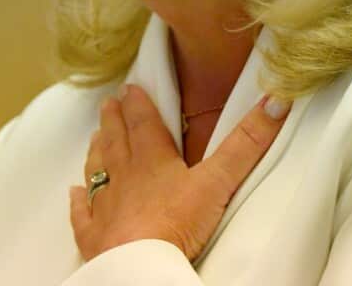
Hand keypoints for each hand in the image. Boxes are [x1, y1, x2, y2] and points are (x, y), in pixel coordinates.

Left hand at [69, 84, 290, 261]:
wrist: (138, 264)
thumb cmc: (176, 221)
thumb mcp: (218, 180)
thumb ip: (246, 143)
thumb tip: (277, 101)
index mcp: (152, 159)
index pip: (143, 123)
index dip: (138, 104)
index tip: (129, 87)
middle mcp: (124, 176)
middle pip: (117, 142)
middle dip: (114, 121)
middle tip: (108, 103)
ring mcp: (105, 206)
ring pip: (98, 171)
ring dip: (97, 151)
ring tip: (95, 137)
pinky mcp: (94, 236)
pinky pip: (82, 214)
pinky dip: (78, 201)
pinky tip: (74, 192)